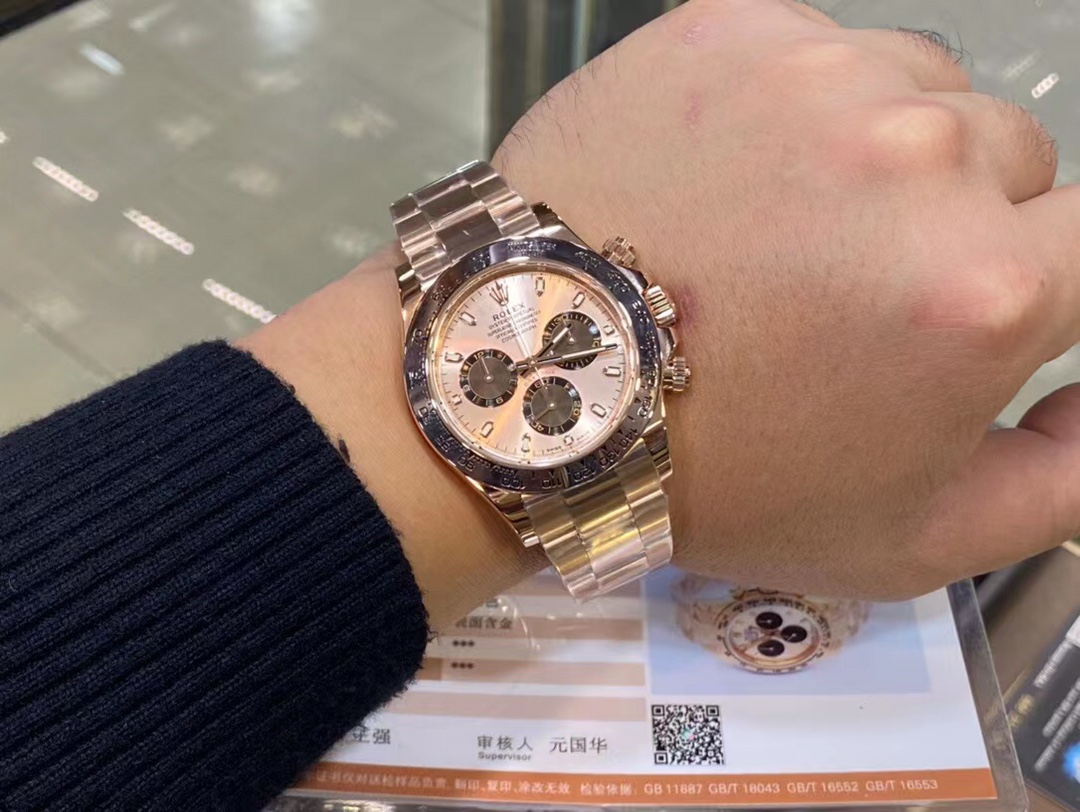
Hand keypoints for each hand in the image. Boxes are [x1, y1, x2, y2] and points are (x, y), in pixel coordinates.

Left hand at [494, 0, 1076, 598]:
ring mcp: (817, 78)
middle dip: (957, 226)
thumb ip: (1062, 479)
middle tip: (846, 293)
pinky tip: (736, 178)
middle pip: (1012, 161)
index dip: (1040, 286)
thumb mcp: (910, 538)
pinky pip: (826, 53)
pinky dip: (805, 108)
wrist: (534, 391)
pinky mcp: (728, 29)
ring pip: (925, 94)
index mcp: (982, 287)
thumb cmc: (719, 479)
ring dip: (886, 157)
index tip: (968, 311)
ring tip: (787, 232)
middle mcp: (918, 157)